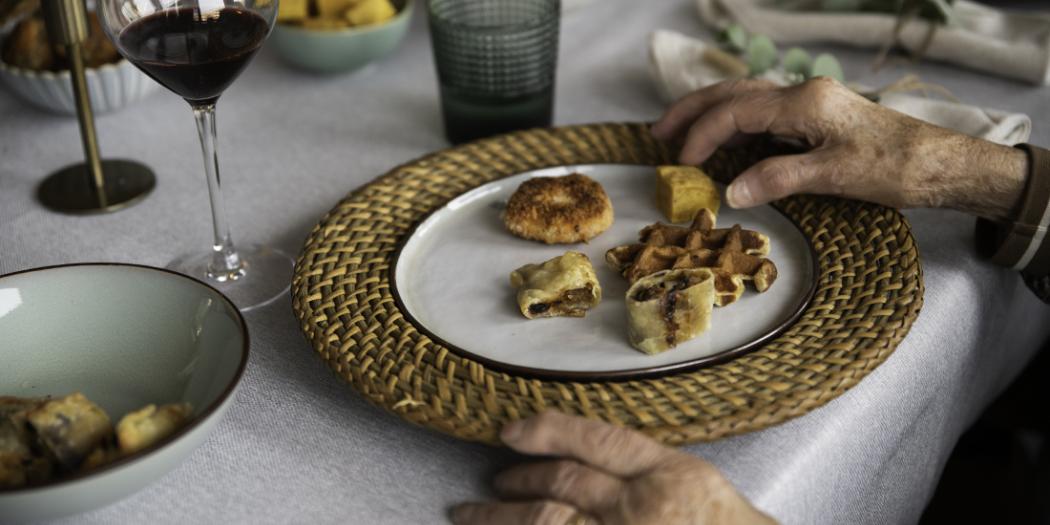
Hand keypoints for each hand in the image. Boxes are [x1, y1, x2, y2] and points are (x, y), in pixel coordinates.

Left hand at [452, 411, 774, 524]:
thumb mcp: (698, 486)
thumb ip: (648, 469)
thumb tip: (587, 456)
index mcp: (672, 477)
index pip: (599, 440)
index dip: (548, 430)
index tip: (511, 430)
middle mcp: (644, 510)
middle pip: (564, 484)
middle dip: (521, 478)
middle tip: (495, 477)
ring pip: (549, 523)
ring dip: (503, 518)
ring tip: (471, 512)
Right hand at [650, 77, 1027, 220]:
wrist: (942, 164)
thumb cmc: (895, 169)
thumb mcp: (836, 177)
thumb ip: (779, 178)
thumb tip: (730, 192)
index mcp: (804, 102)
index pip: (736, 112)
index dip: (703, 135)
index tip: (680, 163)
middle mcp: (803, 94)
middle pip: (733, 93)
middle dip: (692, 111)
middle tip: (657, 133)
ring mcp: (809, 103)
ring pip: (745, 99)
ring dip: (709, 114)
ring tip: (677, 133)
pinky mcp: (816, 116)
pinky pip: (762, 112)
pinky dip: (732, 122)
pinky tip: (721, 139)